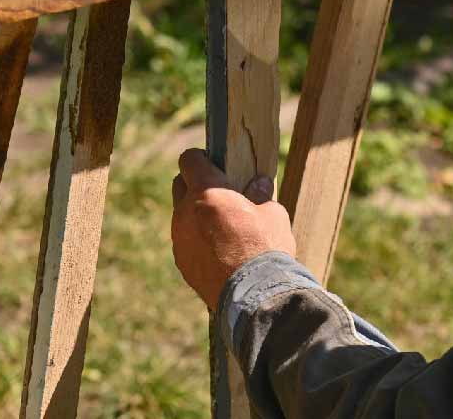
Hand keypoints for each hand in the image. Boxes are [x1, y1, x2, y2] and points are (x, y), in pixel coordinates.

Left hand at [171, 148, 296, 311]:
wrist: (253, 295)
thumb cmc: (265, 248)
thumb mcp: (272, 215)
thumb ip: (260, 196)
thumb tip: (259, 184)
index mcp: (207, 191)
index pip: (189, 159)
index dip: (201, 158)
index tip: (214, 163)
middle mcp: (186, 211)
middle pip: (180, 184)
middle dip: (194, 183)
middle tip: (218, 192)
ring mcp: (180, 237)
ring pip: (182, 215)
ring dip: (196, 213)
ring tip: (221, 225)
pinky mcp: (181, 260)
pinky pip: (185, 240)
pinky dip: (196, 238)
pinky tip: (218, 250)